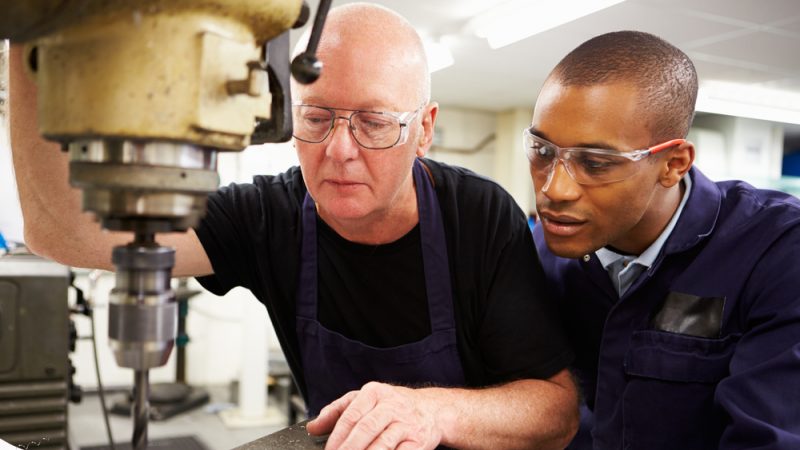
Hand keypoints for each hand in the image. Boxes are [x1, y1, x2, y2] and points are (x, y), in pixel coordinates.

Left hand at [306, 381, 443, 449]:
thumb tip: (313, 427)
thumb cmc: (393, 406)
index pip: (351, 415)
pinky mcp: (418, 440)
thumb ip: (337, 411)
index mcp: (374, 393)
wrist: (432, 410)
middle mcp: (391, 406)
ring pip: (383, 443)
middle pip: (366, 428)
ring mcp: (406, 423)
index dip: (337, 436)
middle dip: (349, 448)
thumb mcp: (365, 400)